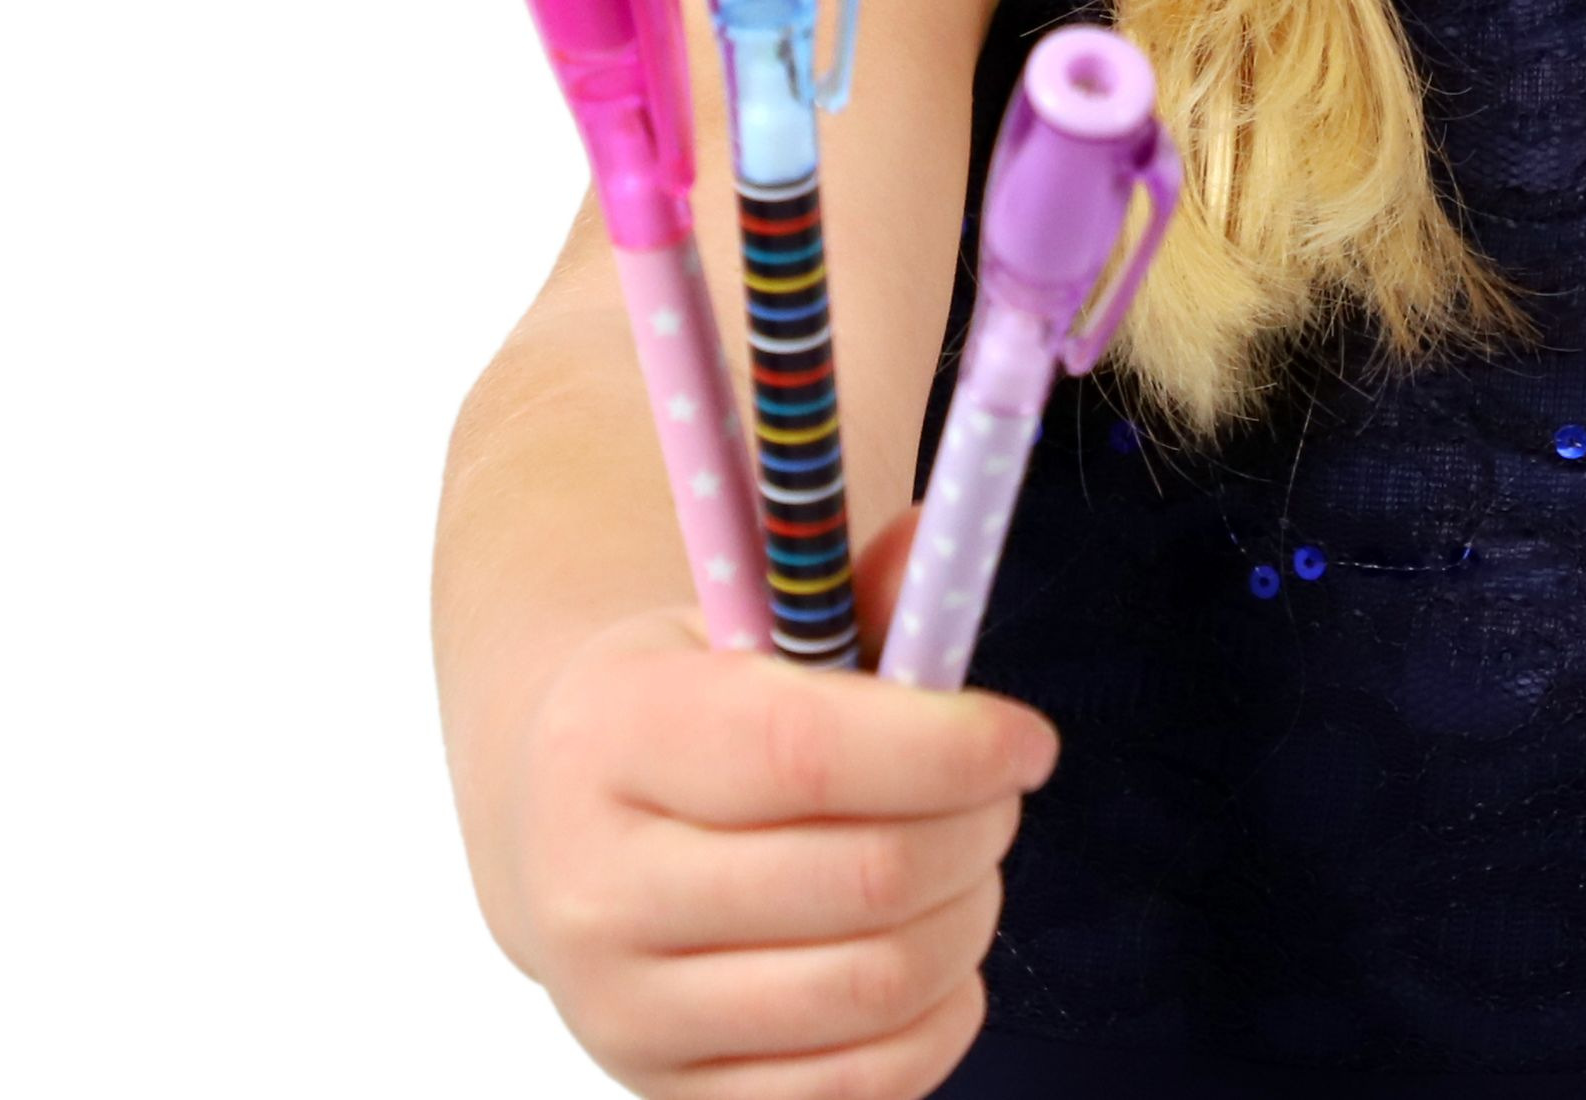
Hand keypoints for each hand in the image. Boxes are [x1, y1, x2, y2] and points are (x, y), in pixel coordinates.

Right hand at [493, 509, 1055, 1099]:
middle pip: (862, 879)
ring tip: (967, 867)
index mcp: (609, 737)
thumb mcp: (738, 628)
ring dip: (967, 920)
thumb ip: (847, 595)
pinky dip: (939, 1019)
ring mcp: (623, 1011)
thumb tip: (944, 542)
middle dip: (975, 831)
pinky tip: (935, 954)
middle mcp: (594, 887)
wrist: (558, 843)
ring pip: (874, 986)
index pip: (805, 753)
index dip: (945, 748)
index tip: (1027, 738)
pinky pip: (861, 1084)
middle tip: (1000, 798)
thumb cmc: (684, 717)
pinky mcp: (671, 1095)